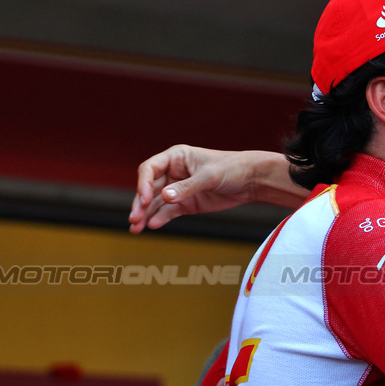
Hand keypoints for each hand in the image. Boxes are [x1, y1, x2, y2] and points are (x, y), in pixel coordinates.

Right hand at [129, 145, 276, 232]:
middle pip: (149, 188)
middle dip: (140, 204)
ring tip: (136, 228)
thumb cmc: (231, 169)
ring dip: (146, 214)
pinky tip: (153, 226)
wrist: (252, 180)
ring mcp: (178, 189)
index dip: (142, 184)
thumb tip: (164, 197)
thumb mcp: (209, 176)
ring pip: (156, 202)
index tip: (143, 199)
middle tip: (133, 219)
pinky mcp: (187, 204)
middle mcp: (173, 172)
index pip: (149, 169)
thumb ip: (187, 188)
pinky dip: (160, 218)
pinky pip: (169, 212)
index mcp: (175, 157)